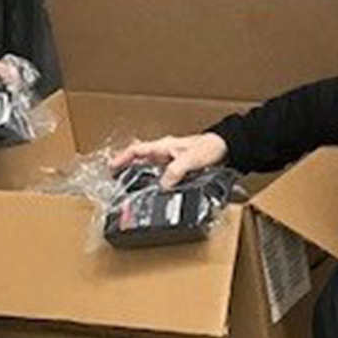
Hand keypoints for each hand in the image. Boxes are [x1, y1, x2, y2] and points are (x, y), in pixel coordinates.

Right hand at [110, 132, 227, 189]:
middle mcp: (164, 152)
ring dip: (139, 176)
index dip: (122, 158)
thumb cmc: (210, 147)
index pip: (137, 150)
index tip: (111, 167)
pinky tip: (155, 191)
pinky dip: (155, 183)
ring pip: (149, 168)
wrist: (226, 148)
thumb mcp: (191, 159)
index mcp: (163, 146)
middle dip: (125, 168)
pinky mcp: (178, 168)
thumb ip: (176, 171)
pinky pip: (162, 176)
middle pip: (139, 159)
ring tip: (129, 188)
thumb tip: (163, 185)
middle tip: (114, 179)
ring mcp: (170, 160)